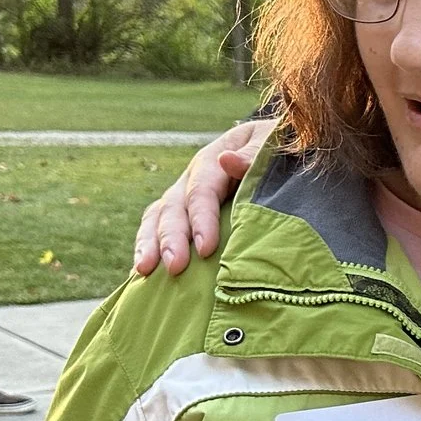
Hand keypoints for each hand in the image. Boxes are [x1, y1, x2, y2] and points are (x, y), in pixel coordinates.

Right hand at [131, 120, 272, 274]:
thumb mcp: (271, 143)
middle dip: (172, 239)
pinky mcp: (181, 215)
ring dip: (149, 244)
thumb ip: (255, 153)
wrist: (273, 151)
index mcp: (213, 161)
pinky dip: (148, 250)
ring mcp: (182, 198)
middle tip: (174, 267)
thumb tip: (228, 161)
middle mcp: (191, 180)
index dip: (202, 219)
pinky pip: (157, 230)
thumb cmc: (277, 150)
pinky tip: (143, 276)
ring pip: (157, 218)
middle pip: (174, 208)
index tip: (206, 248)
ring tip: (143, 271)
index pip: (202, 191)